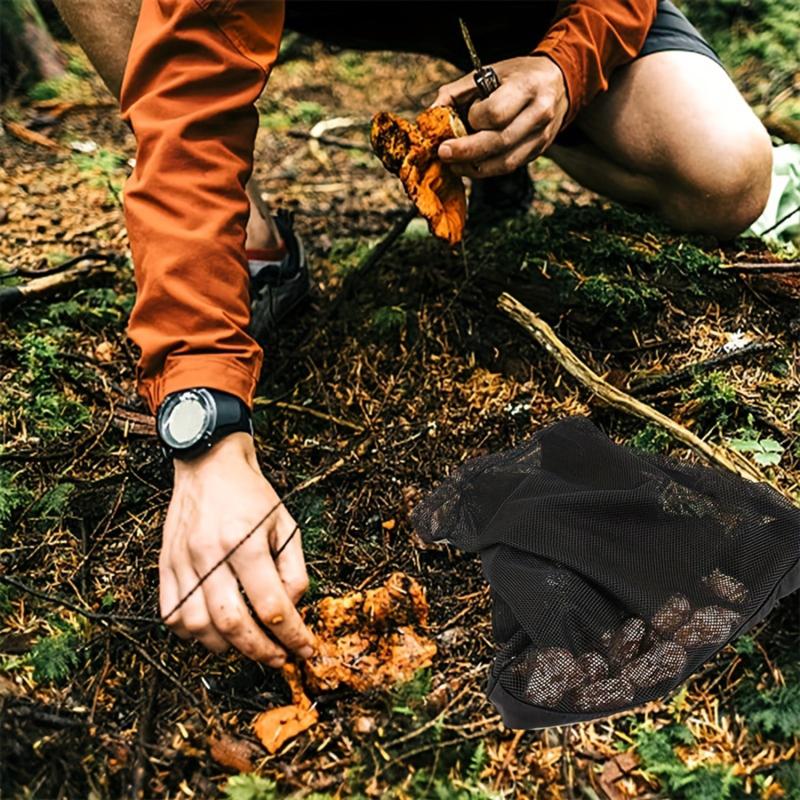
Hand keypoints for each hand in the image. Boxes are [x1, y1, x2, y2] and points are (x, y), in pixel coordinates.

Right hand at [160, 432, 315, 665]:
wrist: (209, 464)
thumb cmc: (251, 494)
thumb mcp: (286, 525)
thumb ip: (293, 570)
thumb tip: (292, 611)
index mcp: (245, 541)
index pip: (271, 605)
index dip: (293, 635)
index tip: (305, 649)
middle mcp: (209, 553)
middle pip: (232, 624)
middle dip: (261, 651)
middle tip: (279, 658)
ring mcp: (182, 560)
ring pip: (198, 627)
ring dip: (226, 647)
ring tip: (248, 645)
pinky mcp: (164, 564)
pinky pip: (171, 615)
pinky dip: (192, 634)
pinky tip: (213, 630)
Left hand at [432, 56, 568, 178]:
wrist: (557, 82)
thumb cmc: (515, 76)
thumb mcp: (487, 73)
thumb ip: (455, 94)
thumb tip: (428, 117)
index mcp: (526, 87)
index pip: (495, 113)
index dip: (475, 119)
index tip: (466, 117)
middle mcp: (539, 113)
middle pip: (498, 143)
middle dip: (466, 151)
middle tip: (443, 154)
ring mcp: (541, 136)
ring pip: (504, 163)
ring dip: (474, 167)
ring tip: (454, 164)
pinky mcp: (538, 151)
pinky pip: (508, 167)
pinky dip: (486, 170)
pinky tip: (470, 165)